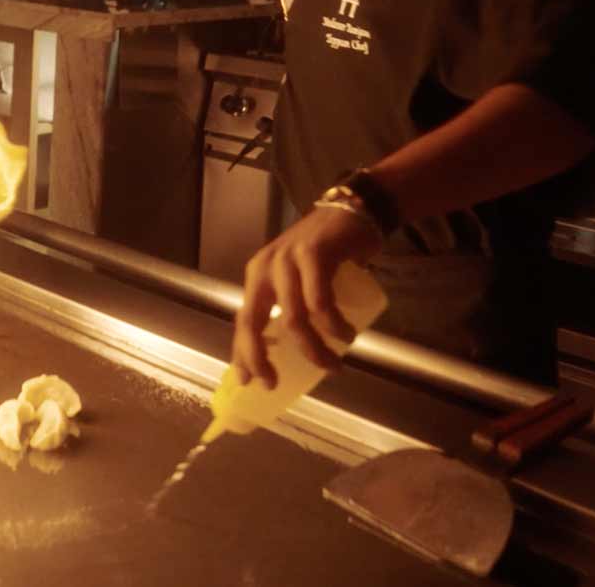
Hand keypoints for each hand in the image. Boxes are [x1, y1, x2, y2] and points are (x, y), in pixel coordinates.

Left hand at [232, 202, 384, 387]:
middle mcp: (266, 267)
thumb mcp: (297, 280)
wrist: (353, 212)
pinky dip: (334, 326)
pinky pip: (320, 302)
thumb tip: (285, 354)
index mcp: (258, 276)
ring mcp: (288, 259)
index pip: (242, 320)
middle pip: (253, 322)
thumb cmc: (326, 254)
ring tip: (334, 364)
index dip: (242, 353)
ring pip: (292, 319)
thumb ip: (289, 305)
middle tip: (275, 382)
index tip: (247, 381)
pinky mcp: (314, 254)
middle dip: (259, 358)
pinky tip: (347, 335)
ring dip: (314, 349)